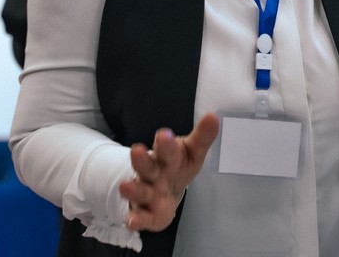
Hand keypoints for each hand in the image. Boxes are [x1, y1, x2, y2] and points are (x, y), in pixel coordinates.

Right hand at [119, 113, 220, 232]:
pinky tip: (132, 222)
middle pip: (148, 166)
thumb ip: (202, 137)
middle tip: (137, 150)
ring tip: (125, 187)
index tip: (164, 134)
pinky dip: (136, 219)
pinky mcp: (145, 213)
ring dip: (133, 190)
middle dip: (143, 160)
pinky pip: (140, 216)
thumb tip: (213, 116)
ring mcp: (147, 193)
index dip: (166, 142)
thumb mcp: (192, 152)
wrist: (163, 193)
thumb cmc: (177, 167)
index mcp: (167, 156)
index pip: (168, 148)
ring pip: (140, 191)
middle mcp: (154, 173)